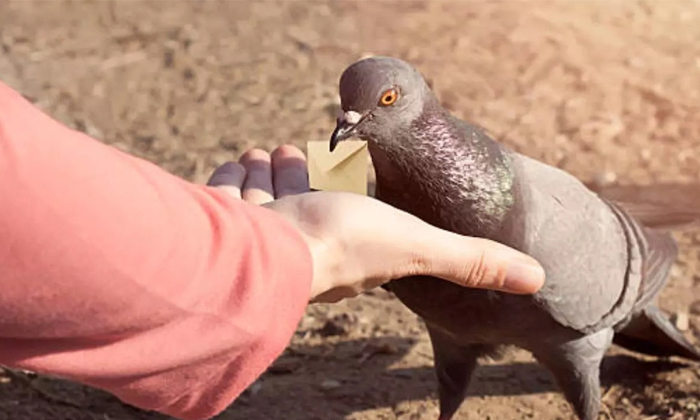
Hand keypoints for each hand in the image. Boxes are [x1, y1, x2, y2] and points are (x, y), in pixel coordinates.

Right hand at [207, 145, 544, 302]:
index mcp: (349, 247)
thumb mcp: (421, 244)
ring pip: (266, 197)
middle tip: (290, 150)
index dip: (345, 188)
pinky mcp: (228, 228)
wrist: (271, 249)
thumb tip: (538, 279)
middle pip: (302, 198)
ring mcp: (263, 234)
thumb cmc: (345, 245)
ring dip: (268, 175)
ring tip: (266, 153)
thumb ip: (472, 259)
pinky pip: (229, 201)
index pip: (348, 213)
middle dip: (298, 172)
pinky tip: (239, 167)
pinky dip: (234, 183)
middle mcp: (304, 242)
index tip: (342, 164)